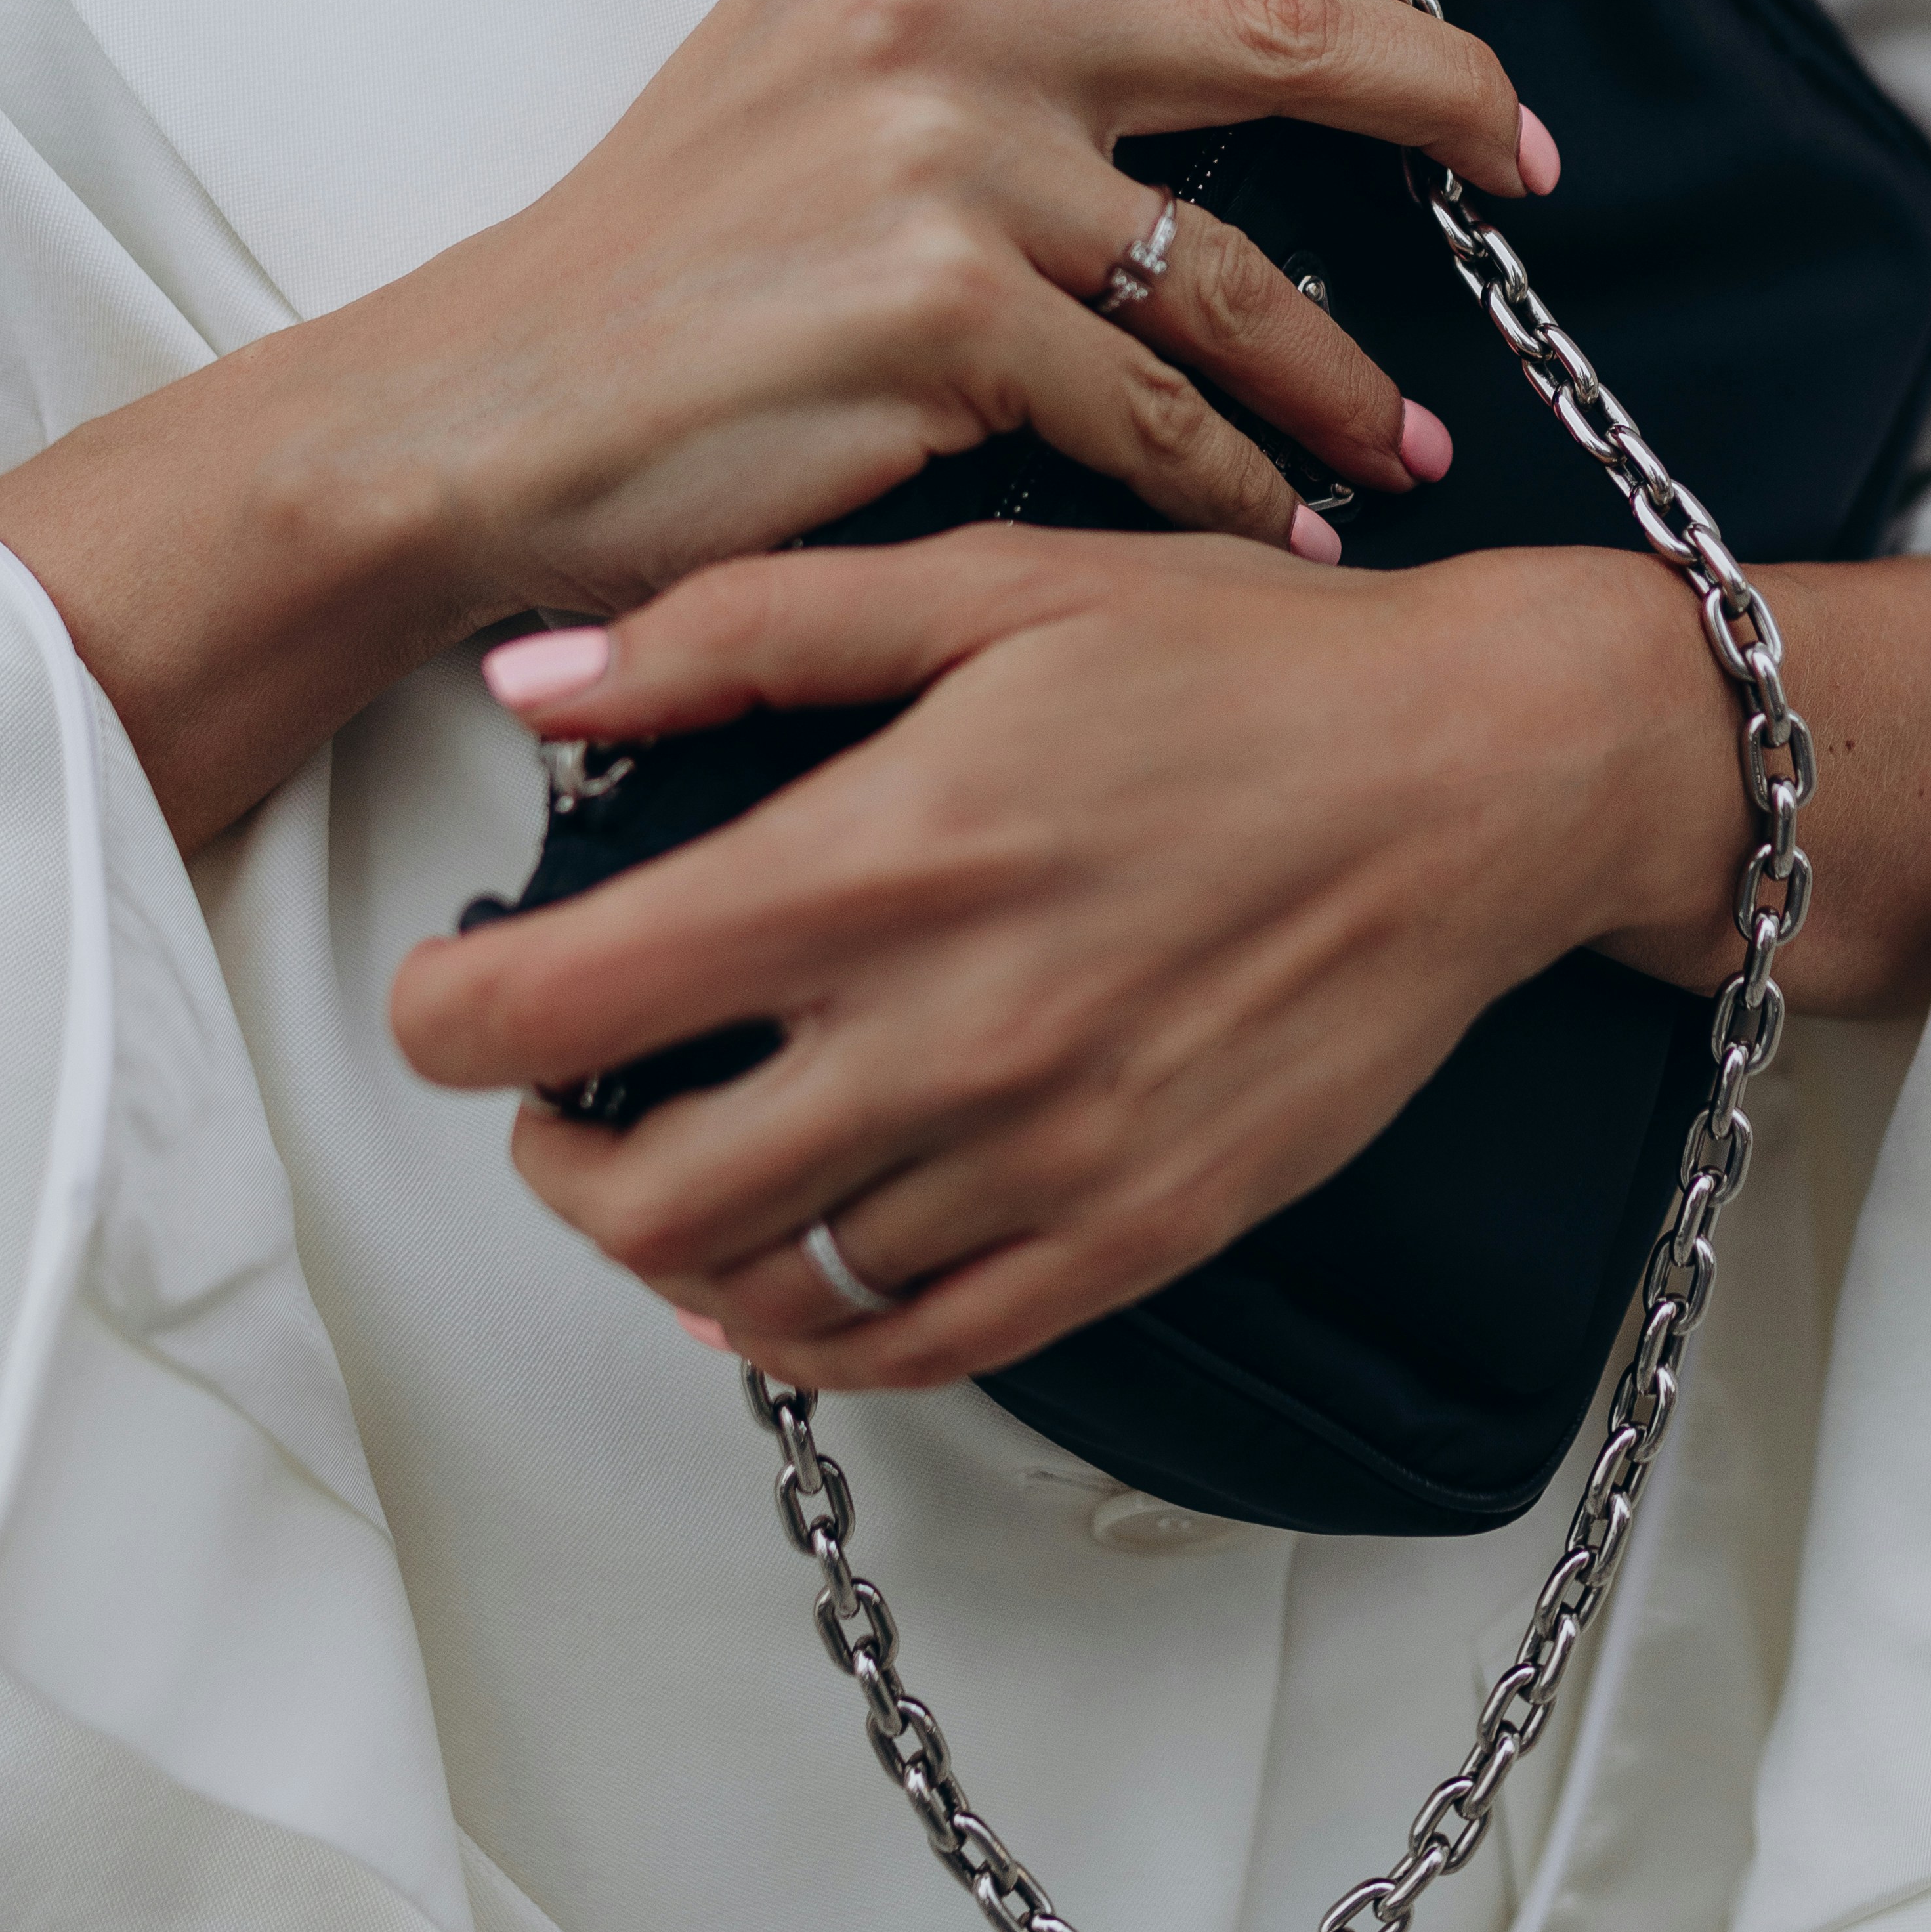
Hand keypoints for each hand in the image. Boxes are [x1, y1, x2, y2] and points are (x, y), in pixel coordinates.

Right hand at [0, 0, 1545, 846]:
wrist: (485, 411)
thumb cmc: (661, 259)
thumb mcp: (804, 56)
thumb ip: (983, 4)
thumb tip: (1186, 13)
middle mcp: (933, 5)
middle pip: (1273, 27)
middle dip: (1441, 95)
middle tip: (1527, 158)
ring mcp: (940, 156)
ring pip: (1235, 269)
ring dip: (1346, 369)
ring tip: (1405, 433)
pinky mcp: (942, 314)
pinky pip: (1160, 416)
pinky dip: (1243, 485)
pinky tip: (1291, 526)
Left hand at [389, 529, 1930, 1391]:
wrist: (1483, 775)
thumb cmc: (1243, 665)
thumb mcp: (993, 580)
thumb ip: (746, 626)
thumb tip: (536, 672)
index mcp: (885, 860)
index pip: (562, 1005)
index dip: (447, 1017)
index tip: (448, 994)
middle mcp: (950, 1035)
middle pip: (636, 1196)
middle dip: (551, 1155)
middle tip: (566, 1091)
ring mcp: (1050, 1157)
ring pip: (768, 1291)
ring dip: (679, 1244)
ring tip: (685, 1160)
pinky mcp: (1138, 1232)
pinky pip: (922, 1351)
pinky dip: (820, 1333)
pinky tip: (801, 1262)